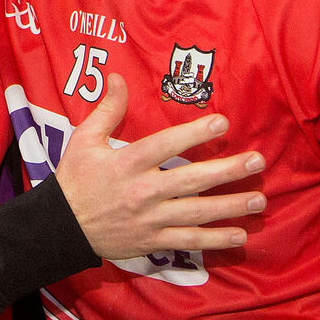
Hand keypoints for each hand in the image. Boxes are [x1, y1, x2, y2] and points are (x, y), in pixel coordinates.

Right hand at [55, 75, 264, 259]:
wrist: (60, 228)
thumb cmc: (74, 180)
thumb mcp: (84, 140)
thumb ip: (107, 110)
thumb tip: (117, 77)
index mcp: (128, 163)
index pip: (166, 146)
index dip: (195, 134)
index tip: (222, 123)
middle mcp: (143, 191)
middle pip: (192, 180)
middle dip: (227, 172)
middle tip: (258, 162)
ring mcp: (150, 219)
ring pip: (197, 213)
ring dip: (231, 206)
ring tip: (260, 199)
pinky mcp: (153, 241)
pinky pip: (188, 241)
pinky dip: (215, 240)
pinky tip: (239, 235)